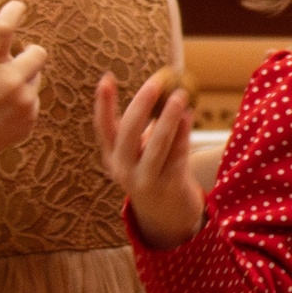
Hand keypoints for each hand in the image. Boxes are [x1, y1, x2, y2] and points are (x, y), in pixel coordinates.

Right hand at [0, 1, 46, 167]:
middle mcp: (11, 83)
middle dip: (29, 52)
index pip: (4, 30)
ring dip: (21, 78)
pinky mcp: (30, 119)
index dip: (13, 12)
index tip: (18, 6)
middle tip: (14, 57)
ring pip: (36, 78)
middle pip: (39, 53)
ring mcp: (24, 103)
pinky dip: (20, 100)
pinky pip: (33, 100)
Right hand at [94, 68, 200, 248]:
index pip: (103, 127)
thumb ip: (148, 126)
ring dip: (168, 118)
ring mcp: (145, 180)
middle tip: (156, 82)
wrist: (167, 214)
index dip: (103, 103)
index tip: (106, 78)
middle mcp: (123, 169)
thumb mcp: (142, 150)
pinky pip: (177, 155)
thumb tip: (163, 90)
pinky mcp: (168, 186)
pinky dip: (183, 133)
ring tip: (180, 96)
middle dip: (141, 105)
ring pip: (156, 144)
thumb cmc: (154, 170)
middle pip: (128, 133)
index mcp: (112, 156)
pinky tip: (189, 115)